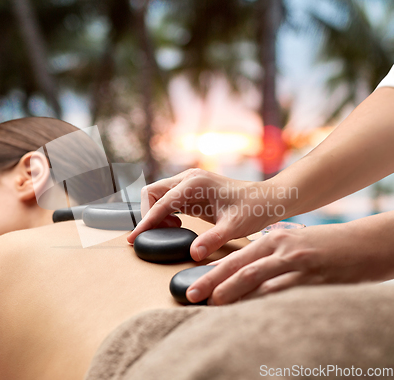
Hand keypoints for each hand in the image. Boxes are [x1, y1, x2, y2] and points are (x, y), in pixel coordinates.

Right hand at [127, 168, 279, 260]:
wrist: (269, 198)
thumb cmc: (254, 209)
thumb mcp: (234, 227)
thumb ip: (213, 239)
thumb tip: (193, 254)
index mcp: (194, 184)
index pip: (159, 203)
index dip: (145, 222)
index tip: (133, 238)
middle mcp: (188, 178)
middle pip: (151, 193)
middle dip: (148, 214)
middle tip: (159, 234)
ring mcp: (189, 182)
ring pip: (158, 195)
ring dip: (157, 213)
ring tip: (172, 230)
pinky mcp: (192, 190)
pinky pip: (168, 199)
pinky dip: (165, 212)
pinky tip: (178, 225)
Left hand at [186, 223, 390, 304]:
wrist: (367, 243)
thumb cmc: (328, 246)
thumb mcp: (295, 245)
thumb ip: (272, 258)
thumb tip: (249, 277)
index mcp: (275, 239)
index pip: (237, 257)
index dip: (213, 271)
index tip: (194, 283)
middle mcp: (281, 247)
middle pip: (240, 265)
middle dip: (213, 281)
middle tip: (192, 294)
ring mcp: (297, 261)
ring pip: (257, 276)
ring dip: (233, 291)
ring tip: (213, 303)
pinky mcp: (314, 275)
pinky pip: (284, 290)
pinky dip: (264, 301)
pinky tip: (250, 311)